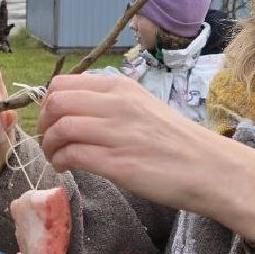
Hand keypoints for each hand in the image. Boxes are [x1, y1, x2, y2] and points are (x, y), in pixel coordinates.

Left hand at [37, 72, 254, 239]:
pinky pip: (72, 155)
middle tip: (50, 142)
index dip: (47, 105)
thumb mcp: (143, 108)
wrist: (211, 169)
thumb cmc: (177, 143)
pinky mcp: (118, 164)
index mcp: (122, 87)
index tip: (52, 122)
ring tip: (58, 159)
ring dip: (49, 147)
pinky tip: (67, 169)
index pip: (62, 84)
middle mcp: (117, 105)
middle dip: (43, 124)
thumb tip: (74, 110)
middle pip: (54, 103)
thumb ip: (110, 104)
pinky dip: (61, 162)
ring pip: (59, 129)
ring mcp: (117, 133)